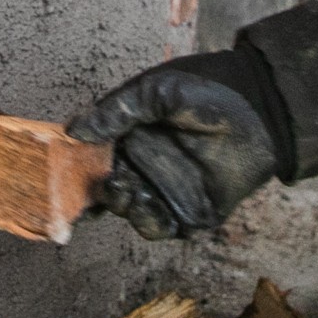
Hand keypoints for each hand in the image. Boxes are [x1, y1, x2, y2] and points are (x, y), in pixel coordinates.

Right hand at [67, 56, 279, 239]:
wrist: (259, 106)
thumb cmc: (205, 90)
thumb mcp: (155, 90)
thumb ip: (116, 111)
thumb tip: (72, 130)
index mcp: (129, 139)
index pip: (93, 161)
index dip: (74, 170)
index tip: (58, 176)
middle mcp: (144, 168)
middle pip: (106, 192)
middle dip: (95, 195)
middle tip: (100, 183)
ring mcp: (167, 192)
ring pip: (130, 212)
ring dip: (122, 206)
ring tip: (126, 190)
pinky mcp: (192, 213)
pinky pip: (163, 227)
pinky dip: (149, 222)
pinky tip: (146, 206)